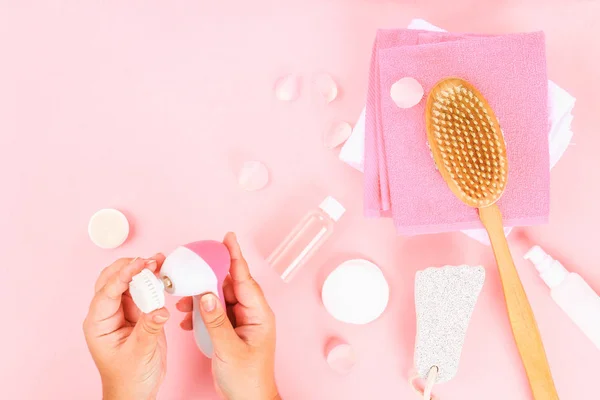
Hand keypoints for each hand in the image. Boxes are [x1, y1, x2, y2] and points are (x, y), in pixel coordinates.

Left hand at [83, 255, 169, 399]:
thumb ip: (150, 328)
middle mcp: (107, 314)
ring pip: (127, 283)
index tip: (142, 263)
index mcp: (98, 324)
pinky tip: (162, 275)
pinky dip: (151, 281)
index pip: (108, 291)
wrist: (136, 392)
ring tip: (159, 261)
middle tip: (151, 259)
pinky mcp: (137, 314)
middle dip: (130, 266)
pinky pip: (142, 292)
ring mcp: (122, 313)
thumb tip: (160, 309)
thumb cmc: (130, 378)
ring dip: (142, 270)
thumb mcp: (140, 354)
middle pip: (112, 279)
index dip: (124, 275)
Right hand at [176, 233, 279, 399]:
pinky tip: (187, 319)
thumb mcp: (229, 350)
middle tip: (193, 266)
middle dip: (209, 277)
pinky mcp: (231, 330)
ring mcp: (241, 322)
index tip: (228, 238)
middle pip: (230, 285)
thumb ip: (216, 322)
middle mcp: (251, 314)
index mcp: (258, 314)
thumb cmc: (248, 379)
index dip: (235, 257)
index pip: (245, 279)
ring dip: (201, 298)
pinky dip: (200, 313)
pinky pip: (215, 313)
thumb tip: (206, 295)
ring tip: (183, 300)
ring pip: (219, 298)